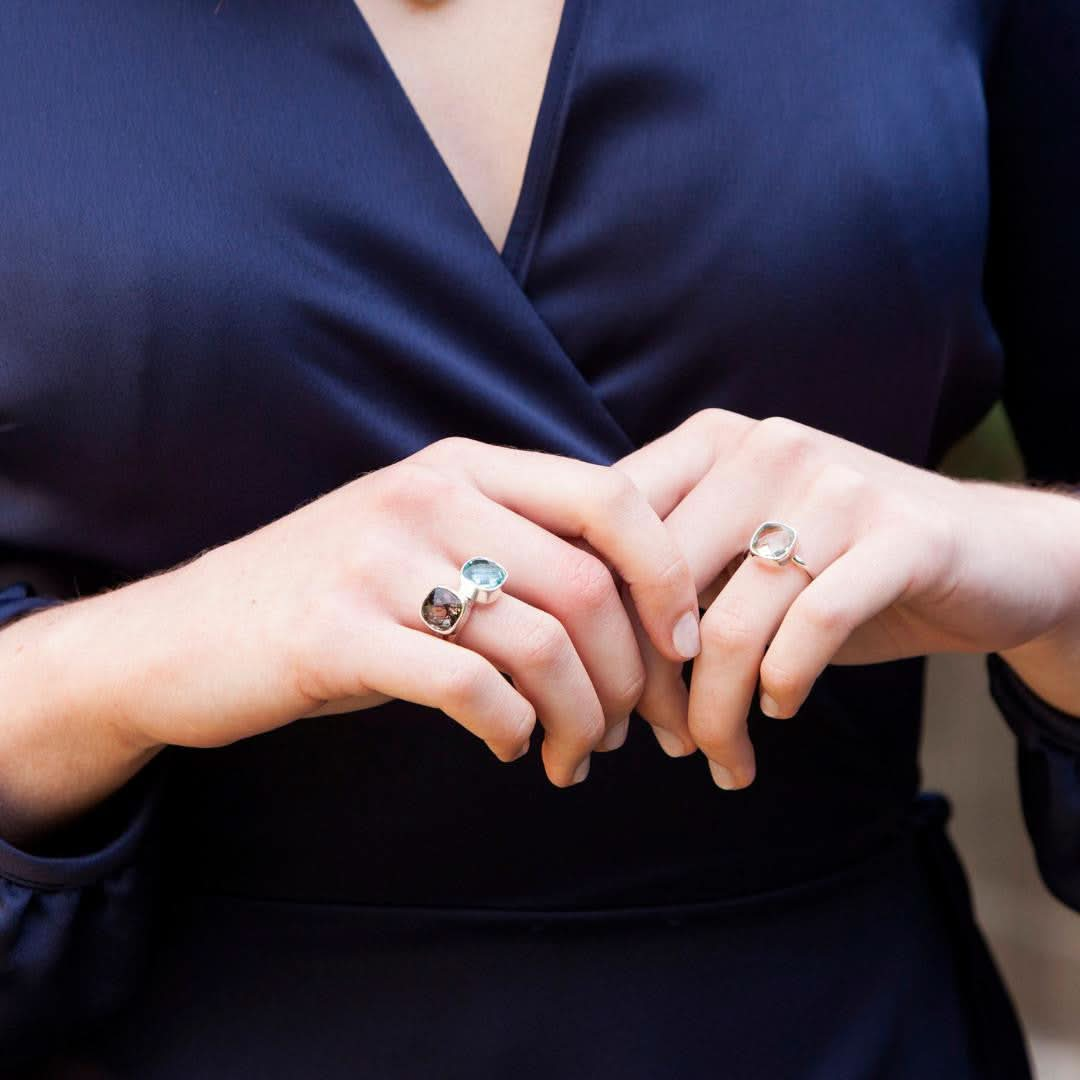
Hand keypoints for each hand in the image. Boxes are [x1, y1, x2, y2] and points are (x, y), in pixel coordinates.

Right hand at [88, 437, 700, 787]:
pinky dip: (513, 729)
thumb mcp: (427, 540)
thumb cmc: (337, 595)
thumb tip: (644, 603)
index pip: (610, 496)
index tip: (685, 645)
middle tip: (627, 730)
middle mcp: (425, 497)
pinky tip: (514, 748)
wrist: (189, 634)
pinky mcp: (337, 633)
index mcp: (462, 467)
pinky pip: (470, 688)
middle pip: (586, 585)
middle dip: (631, 674)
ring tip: (576, 755)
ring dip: (581, 718)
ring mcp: (377, 561)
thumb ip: (519, 545)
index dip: (669, 574)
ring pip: (539, 645)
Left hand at [615, 409, 1079, 787]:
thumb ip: (670, 573)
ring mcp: (836, 486)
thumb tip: (583, 652)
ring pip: (730, 623)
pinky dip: (783, 685)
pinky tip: (781, 709)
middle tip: (661, 739)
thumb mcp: (742, 551)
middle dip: (651, 683)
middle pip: (661, 584)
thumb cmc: (835, 565)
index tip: (607, 690)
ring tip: (720, 755)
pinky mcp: (901, 534)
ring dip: (715, 712)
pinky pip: (810, 627)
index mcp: (712, 442)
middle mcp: (767, 448)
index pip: (614, 532)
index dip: (599, 620)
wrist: (985, 554)